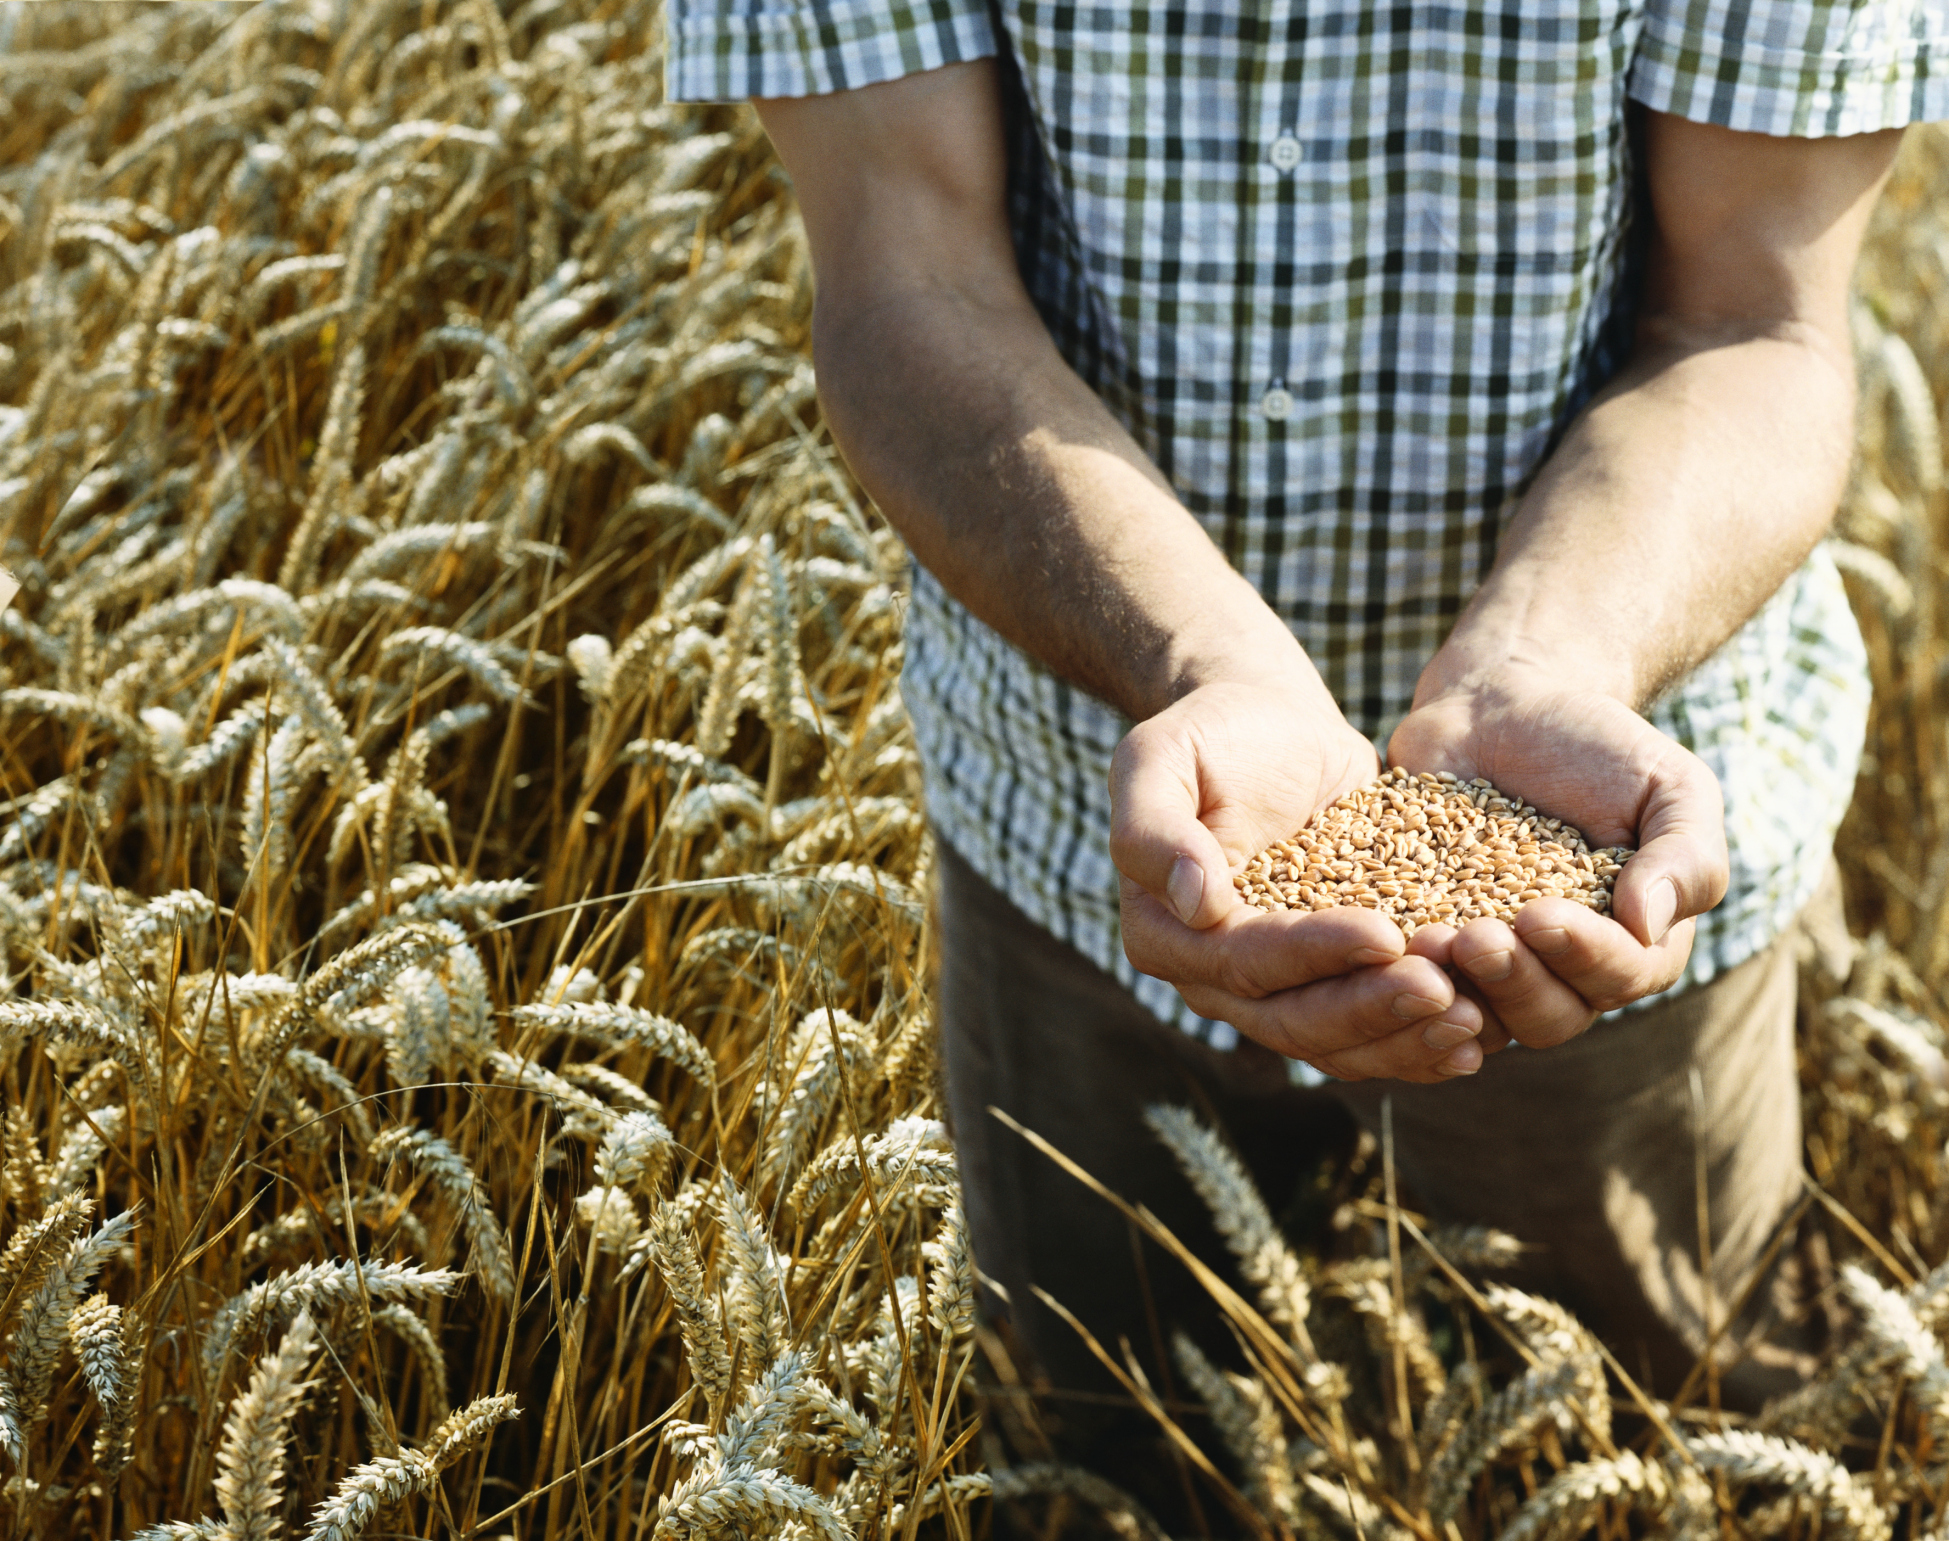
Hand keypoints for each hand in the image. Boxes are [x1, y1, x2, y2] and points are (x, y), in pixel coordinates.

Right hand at [1110, 676, 1492, 1081]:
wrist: (1273, 729)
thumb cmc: (1214, 734)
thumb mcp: (1160, 758)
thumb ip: (1154, 829)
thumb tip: (1197, 903)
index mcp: (1165, 934)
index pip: (1244, 962)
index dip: (1315, 955)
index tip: (1384, 932)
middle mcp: (1213, 980)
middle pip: (1293, 1020)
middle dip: (1371, 1011)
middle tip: (1445, 990)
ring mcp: (1274, 991)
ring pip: (1337, 1045)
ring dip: (1405, 1040)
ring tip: (1474, 1020)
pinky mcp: (1329, 984)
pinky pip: (1371, 1036)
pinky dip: (1420, 1042)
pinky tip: (1478, 1035)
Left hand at [1386, 668, 1728, 1047]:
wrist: (1502, 706)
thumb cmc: (1599, 746)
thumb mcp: (1668, 785)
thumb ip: (1685, 855)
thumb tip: (1650, 925)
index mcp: (1634, 942)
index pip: (1622, 976)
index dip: (1585, 958)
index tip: (1541, 916)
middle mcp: (1561, 970)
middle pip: (1547, 1015)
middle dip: (1512, 983)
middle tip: (1474, 937)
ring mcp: (1489, 963)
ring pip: (1477, 1015)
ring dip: (1454, 990)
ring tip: (1423, 942)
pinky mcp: (1424, 941)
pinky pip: (1410, 983)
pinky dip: (1396, 977)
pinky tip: (1377, 946)